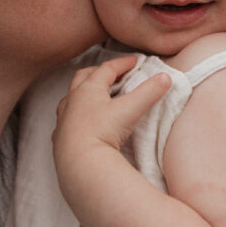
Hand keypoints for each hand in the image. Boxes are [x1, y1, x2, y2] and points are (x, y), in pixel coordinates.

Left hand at [52, 55, 170, 174]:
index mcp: (89, 88)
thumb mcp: (130, 110)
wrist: (79, 165)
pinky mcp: (60, 137)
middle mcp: (73, 99)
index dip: (122, 63)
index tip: (134, 61)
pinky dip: (74, 113)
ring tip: (95, 95)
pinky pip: (65, 118)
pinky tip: (81, 121)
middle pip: (83, 76)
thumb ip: (149, 92)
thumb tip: (165, 77)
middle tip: (112, 74)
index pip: (107, 68)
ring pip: (71, 96)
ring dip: (83, 91)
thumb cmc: (103, 132)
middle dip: (99, 72)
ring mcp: (64, 118)